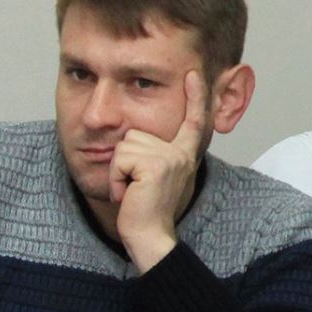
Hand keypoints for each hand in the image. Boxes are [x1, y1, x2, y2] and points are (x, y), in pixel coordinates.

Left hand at [112, 70, 207, 272]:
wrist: (149, 237)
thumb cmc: (145, 211)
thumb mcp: (156, 177)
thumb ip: (155, 155)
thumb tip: (137, 136)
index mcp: (183, 154)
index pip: (193, 120)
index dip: (195, 96)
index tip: (194, 73)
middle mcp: (181, 153)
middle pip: (136, 133)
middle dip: (125, 159)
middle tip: (135, 186)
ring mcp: (169, 158)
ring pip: (125, 145)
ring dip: (119, 170)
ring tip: (131, 190)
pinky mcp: (155, 165)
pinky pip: (120, 159)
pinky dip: (116, 178)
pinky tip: (128, 194)